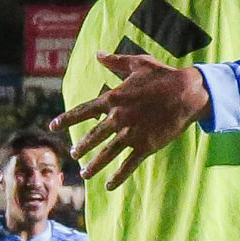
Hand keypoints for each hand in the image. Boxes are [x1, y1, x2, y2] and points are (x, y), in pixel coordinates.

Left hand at [53, 53, 211, 190]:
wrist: (187, 93)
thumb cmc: (163, 76)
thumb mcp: (137, 63)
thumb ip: (115, 61)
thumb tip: (98, 54)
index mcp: (113, 99)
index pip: (83, 111)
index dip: (66, 119)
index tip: (53, 126)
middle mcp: (117, 118)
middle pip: (93, 136)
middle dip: (81, 147)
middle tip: (73, 155)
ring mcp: (131, 134)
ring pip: (106, 154)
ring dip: (94, 165)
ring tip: (85, 174)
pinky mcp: (146, 146)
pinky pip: (128, 165)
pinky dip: (118, 176)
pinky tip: (109, 186)